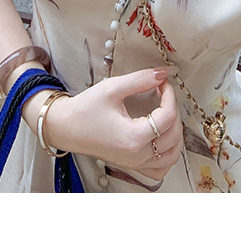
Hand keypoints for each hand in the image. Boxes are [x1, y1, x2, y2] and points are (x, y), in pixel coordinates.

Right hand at [38, 68, 182, 180]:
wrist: (64, 127)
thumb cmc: (84, 109)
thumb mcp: (113, 88)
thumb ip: (141, 79)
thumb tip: (164, 72)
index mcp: (133, 138)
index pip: (167, 117)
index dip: (169, 95)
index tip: (162, 82)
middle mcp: (136, 156)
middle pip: (174, 136)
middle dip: (174, 110)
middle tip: (163, 93)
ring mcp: (134, 164)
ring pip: (172, 156)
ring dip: (176, 134)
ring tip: (166, 113)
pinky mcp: (131, 165)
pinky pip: (159, 168)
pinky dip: (168, 154)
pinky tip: (162, 137)